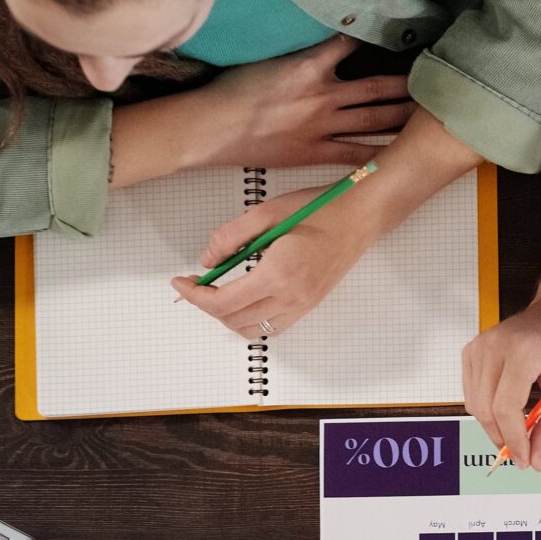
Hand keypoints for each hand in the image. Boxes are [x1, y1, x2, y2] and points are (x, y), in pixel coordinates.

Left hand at [171, 187, 377, 337]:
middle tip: (196, 285)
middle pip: (233, 320)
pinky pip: (273, 327)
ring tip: (218, 293)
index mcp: (278, 274)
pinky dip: (251, 320)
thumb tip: (207, 260)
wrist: (360, 217)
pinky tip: (245, 298)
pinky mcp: (309, 305)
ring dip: (228, 317)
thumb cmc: (320, 209)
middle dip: (207, 305)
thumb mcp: (266, 212)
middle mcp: (291, 297)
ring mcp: (302, 305)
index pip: (223, 302)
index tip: (180, 282)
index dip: (194, 296)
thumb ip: (230, 236)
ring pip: (252, 330)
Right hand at [196, 39, 411, 169]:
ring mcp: (322, 125)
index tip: (402, 35)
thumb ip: (299, 50)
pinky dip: (380, 152)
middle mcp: (323, 95)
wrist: (210, 128)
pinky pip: (356, 153)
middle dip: (408, 83)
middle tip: (434, 79)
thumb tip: (323, 39)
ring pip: (374, 119)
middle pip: (377, 86)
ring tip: (427, 113)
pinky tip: (401, 152)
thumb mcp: (268, 56)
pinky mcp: (314, 152)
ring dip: (403, 115)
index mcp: (309, 64)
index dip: (379, 40)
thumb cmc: (230, 89)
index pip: (353, 44)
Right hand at [463, 303, 540, 469]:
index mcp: (522, 351)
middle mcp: (494, 346)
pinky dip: (487, 409)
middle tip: (524, 454)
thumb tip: (537, 459)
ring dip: (496, 426)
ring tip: (520, 429)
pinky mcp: (471, 351)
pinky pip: (471, 393)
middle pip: (486, 409)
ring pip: (475, 405)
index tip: (526, 460)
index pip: (505, 407)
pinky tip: (509, 408)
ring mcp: (478, 346)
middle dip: (504, 438)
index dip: (514, 440)